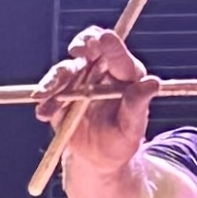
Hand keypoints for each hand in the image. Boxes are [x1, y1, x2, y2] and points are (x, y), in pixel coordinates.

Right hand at [34, 27, 160, 174]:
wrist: (98, 159)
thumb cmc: (122, 141)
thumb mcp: (132, 128)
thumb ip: (137, 105)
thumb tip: (153, 83)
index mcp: (124, 74)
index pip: (118, 54)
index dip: (110, 45)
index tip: (103, 39)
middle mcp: (101, 70)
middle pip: (89, 47)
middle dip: (82, 45)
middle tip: (77, 50)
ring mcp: (78, 80)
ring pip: (66, 70)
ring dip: (55, 80)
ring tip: (46, 94)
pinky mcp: (60, 93)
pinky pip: (50, 92)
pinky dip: (46, 101)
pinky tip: (43, 113)